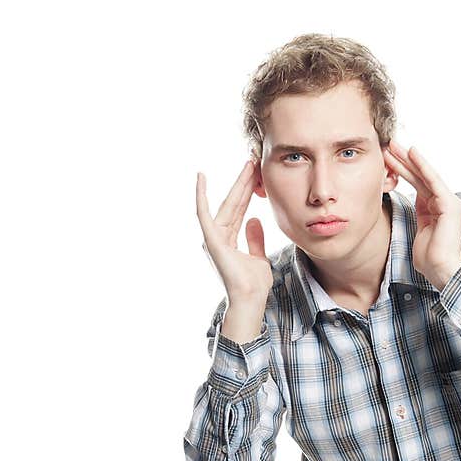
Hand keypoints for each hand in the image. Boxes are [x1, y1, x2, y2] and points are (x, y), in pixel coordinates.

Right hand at [195, 160, 272, 301]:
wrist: (250, 300)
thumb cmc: (253, 285)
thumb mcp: (258, 257)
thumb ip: (254, 238)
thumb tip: (253, 220)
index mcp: (227, 240)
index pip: (239, 209)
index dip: (247, 191)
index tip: (256, 173)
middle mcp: (217, 236)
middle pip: (233, 203)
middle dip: (244, 182)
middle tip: (253, 161)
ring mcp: (213, 238)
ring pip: (226, 204)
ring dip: (237, 184)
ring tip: (247, 165)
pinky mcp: (211, 240)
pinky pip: (203, 213)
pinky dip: (201, 195)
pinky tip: (201, 178)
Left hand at [383, 139, 460, 289]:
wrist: (441, 270)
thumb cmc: (430, 258)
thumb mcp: (420, 232)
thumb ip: (419, 216)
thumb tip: (410, 206)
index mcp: (435, 209)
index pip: (417, 184)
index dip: (403, 170)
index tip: (388, 159)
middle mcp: (444, 202)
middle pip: (420, 177)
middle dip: (403, 160)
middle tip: (389, 144)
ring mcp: (448, 202)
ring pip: (424, 176)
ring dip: (409, 160)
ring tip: (394, 145)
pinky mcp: (449, 205)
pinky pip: (433, 181)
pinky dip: (423, 167)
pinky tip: (412, 154)